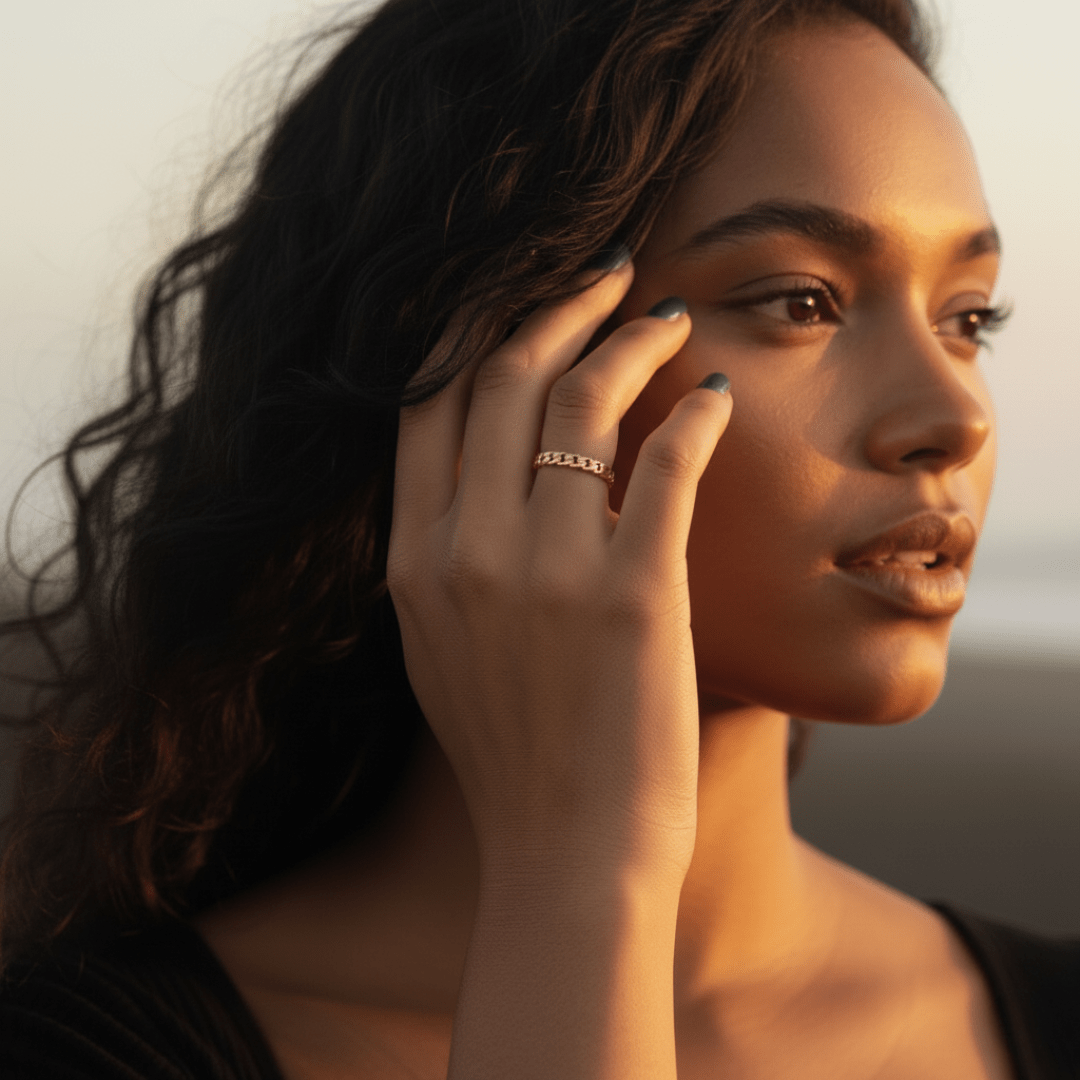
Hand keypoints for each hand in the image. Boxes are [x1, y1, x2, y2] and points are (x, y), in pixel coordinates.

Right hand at [387, 260, 732, 886]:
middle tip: (607, 279)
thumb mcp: (442, 651)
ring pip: (582, 403)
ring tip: (669, 324)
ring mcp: (547, 572)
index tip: (521, 293)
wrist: (567, 856)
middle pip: (502, 378)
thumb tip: (488, 472)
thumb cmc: (513, 757)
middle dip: (557, 308)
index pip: (427, 402)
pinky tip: (716, 397)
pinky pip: (666, 465)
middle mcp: (468, 551)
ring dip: (632, 344)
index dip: (474, 328)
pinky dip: (696, 417)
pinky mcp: (634, 596)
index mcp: (413, 561)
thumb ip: (447, 557)